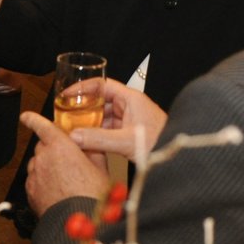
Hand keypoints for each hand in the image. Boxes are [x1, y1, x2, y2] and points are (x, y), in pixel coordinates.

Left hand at [22, 111, 109, 214]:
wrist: (80, 223)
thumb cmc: (92, 196)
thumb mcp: (100, 167)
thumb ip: (92, 150)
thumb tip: (89, 144)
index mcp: (60, 147)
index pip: (42, 126)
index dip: (33, 119)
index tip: (26, 117)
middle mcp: (43, 158)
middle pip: (43, 147)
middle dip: (52, 150)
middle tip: (69, 161)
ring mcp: (34, 175)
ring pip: (38, 164)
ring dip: (47, 167)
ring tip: (65, 181)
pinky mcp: (30, 192)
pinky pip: (35, 181)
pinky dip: (43, 182)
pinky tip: (58, 191)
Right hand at [47, 78, 166, 160]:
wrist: (177, 158)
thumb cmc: (160, 144)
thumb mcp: (126, 141)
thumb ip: (99, 139)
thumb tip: (74, 136)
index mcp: (130, 98)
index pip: (102, 85)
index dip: (83, 88)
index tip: (67, 95)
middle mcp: (130, 106)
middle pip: (100, 101)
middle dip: (83, 108)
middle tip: (66, 115)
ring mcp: (130, 119)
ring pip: (104, 116)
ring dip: (90, 123)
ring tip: (73, 129)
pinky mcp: (130, 132)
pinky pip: (109, 129)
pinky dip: (97, 134)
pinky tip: (87, 141)